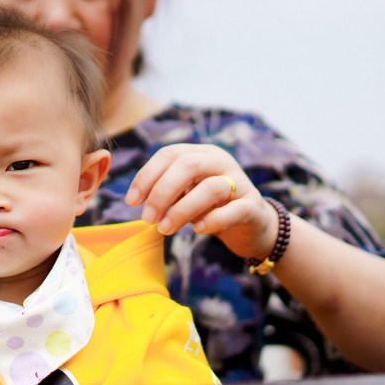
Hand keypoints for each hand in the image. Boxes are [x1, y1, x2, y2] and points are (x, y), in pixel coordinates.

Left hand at [125, 144, 277, 259]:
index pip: (170, 154)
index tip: (131, 201)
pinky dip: (212, 220)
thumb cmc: (212, 209)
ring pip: (210, 188)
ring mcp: (240, 183)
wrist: (253, 227)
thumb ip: (168, 194)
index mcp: (202, 154)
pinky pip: (233, 210)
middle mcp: (222, 162)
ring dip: (182, 210)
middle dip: (161, 192)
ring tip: (165, 228)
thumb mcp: (186, 197)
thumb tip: (140, 201)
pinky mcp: (253, 206)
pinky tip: (197, 230)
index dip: (147, 176)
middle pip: (188, 166)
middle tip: (147, 218)